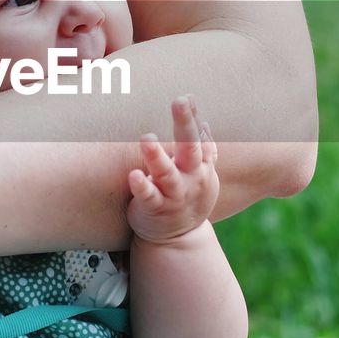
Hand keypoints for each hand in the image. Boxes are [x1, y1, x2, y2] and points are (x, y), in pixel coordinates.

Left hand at [127, 97, 218, 243]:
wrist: (179, 240)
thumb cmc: (186, 197)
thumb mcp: (200, 175)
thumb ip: (202, 150)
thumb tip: (203, 120)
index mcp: (201, 167)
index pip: (200, 137)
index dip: (193, 117)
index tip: (187, 97)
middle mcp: (192, 179)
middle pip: (191, 148)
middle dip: (185, 123)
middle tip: (179, 101)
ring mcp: (174, 195)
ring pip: (167, 173)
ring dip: (157, 155)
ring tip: (146, 138)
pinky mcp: (155, 208)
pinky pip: (149, 196)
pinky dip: (142, 186)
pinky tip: (134, 175)